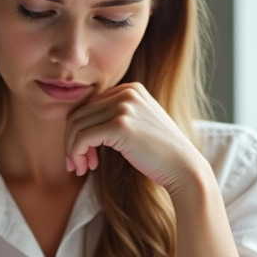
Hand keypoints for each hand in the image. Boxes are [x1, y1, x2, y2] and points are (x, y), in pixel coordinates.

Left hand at [64, 82, 204, 195]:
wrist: (184, 168)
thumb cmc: (159, 154)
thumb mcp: (136, 125)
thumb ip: (113, 117)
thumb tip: (73, 124)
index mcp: (131, 88)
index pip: (88, 106)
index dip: (79, 131)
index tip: (85, 155)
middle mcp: (127, 92)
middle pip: (78, 114)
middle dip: (72, 142)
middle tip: (77, 165)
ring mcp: (125, 107)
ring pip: (76, 126)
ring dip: (73, 151)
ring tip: (80, 168)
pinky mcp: (121, 125)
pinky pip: (82, 138)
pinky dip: (77, 154)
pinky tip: (86, 168)